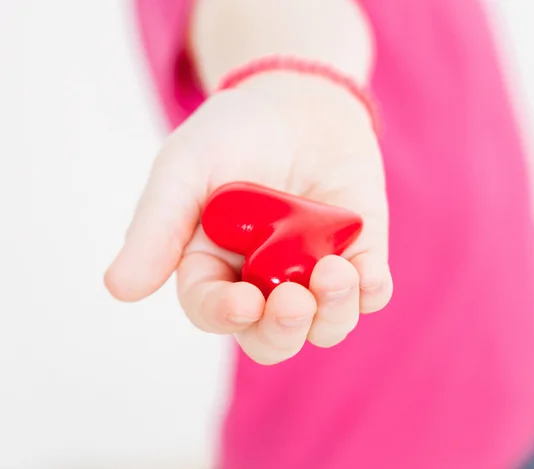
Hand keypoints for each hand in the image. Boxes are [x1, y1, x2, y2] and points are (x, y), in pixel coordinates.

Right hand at [105, 73, 392, 364]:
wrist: (298, 100)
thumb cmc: (234, 133)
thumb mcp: (185, 168)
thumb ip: (156, 226)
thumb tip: (118, 288)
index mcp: (214, 267)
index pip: (214, 310)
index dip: (226, 315)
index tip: (242, 302)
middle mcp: (264, 281)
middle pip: (272, 337)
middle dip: (283, 330)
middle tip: (291, 302)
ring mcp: (313, 272)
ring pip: (324, 325)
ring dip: (331, 313)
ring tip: (336, 273)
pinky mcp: (358, 254)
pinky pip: (370, 292)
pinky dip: (370, 292)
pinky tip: (365, 273)